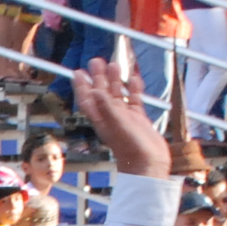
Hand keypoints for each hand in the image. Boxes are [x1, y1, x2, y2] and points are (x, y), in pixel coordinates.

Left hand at [69, 57, 169, 177]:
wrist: (149, 165)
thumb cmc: (131, 149)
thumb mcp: (117, 124)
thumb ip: (106, 107)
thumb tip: (94, 89)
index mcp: (102, 119)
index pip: (88, 100)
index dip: (81, 87)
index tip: (77, 72)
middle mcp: (111, 118)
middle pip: (102, 93)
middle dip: (98, 77)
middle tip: (96, 61)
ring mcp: (125, 119)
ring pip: (118, 95)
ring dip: (115, 81)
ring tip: (114, 64)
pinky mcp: (139, 120)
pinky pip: (135, 101)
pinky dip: (134, 90)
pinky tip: (134, 78)